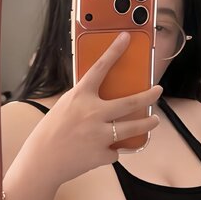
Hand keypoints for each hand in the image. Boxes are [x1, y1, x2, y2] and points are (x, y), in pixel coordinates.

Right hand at [31, 33, 161, 185]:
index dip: (114, 51)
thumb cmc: (51, 132)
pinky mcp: (102, 154)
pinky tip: (97, 152)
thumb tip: (106, 99)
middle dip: (148, 96)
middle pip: (129, 102)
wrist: (41, 162)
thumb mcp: (65, 107)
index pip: (100, 68)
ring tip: (154, 121)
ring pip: (133, 128)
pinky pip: (115, 150)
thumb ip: (85, 101)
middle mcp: (92, 113)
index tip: (126, 38)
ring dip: (147, 123)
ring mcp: (99, 134)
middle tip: (158, 91)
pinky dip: (110, 151)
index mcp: (80, 97)